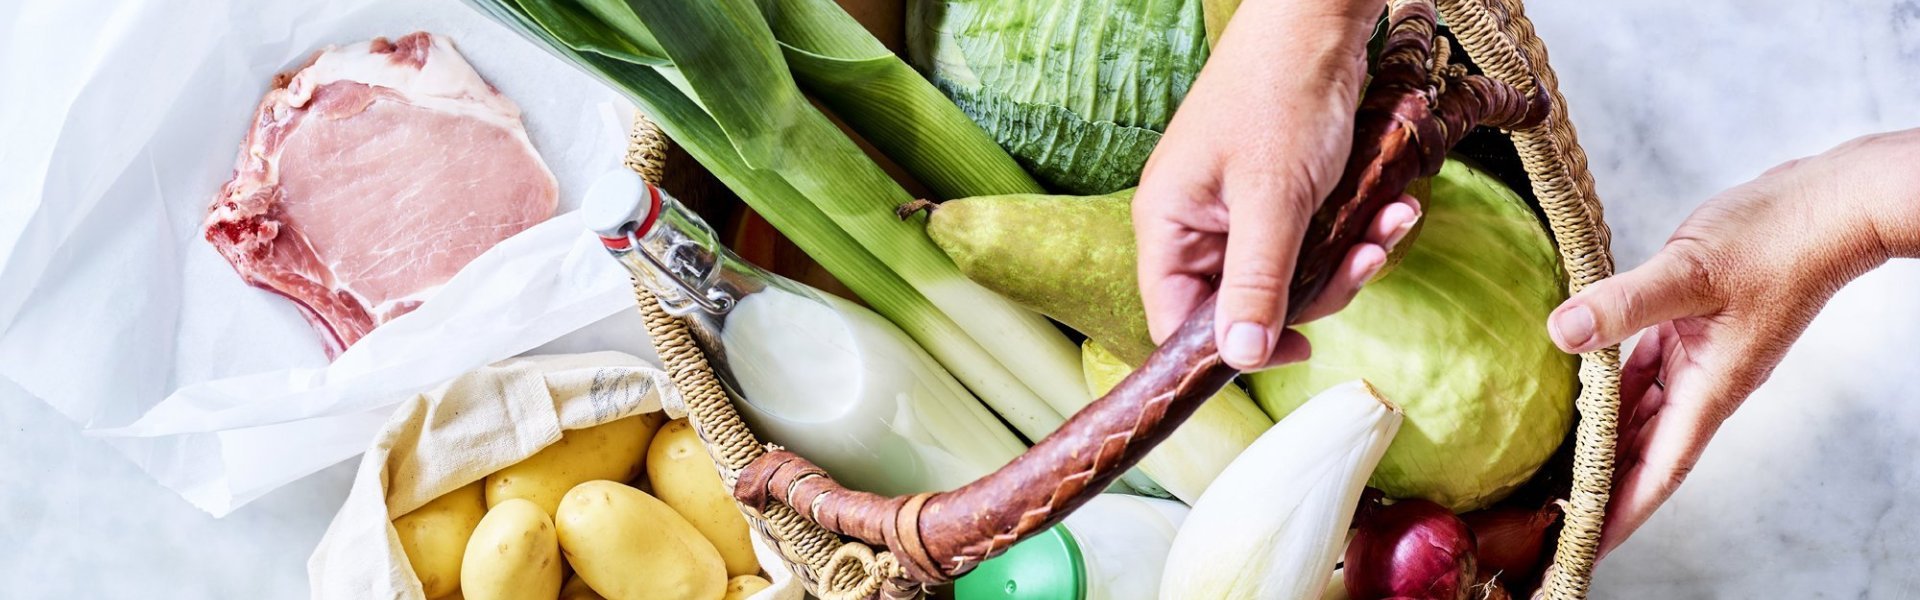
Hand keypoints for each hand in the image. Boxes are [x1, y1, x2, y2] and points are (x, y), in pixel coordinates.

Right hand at [1134, 0, 1417, 370]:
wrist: (1317, 24)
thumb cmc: (1279, 94)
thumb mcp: (1273, 199)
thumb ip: (1256, 283)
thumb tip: (1241, 358)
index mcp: (1169, 226)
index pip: (1178, 322)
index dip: (1231, 350)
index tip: (1297, 347)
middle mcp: (1197, 225)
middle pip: (1246, 305)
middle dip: (1316, 291)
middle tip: (1363, 264)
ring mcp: (1239, 211)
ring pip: (1291, 275)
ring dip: (1348, 259)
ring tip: (1390, 224)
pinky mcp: (1280, 197)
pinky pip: (1314, 241)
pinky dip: (1356, 231)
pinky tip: (1392, 207)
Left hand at [1544, 130, 1919, 556]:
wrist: (1827, 205)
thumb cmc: (1776, 238)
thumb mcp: (1690, 270)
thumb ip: (1624, 304)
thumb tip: (1562, 333)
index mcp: (1709, 388)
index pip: (1657, 470)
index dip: (1619, 512)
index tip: (1583, 548)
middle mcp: (1704, 383)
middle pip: (1644, 453)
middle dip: (1602, 488)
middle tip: (1551, 516)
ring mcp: (1701, 356)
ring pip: (1640, 412)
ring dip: (1603, 439)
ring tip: (1555, 466)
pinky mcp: (1693, 325)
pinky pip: (1642, 369)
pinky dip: (1610, 384)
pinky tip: (1575, 384)